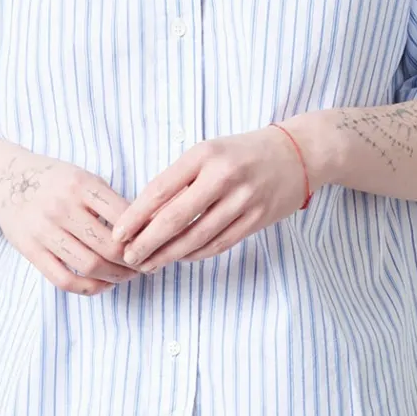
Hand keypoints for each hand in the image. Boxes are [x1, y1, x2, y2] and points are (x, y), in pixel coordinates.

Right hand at [0, 151, 138, 293]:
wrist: (4, 179)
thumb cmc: (54, 181)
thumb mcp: (83, 177)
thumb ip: (109, 201)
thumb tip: (145, 229)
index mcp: (80, 184)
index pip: (123, 216)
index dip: (143, 235)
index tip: (152, 243)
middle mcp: (62, 207)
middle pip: (109, 246)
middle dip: (133, 261)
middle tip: (144, 265)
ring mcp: (44, 230)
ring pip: (90, 265)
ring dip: (115, 277)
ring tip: (126, 275)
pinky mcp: (31, 250)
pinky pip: (64, 279)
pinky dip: (89, 288)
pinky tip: (102, 285)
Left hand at [108, 126, 308, 272]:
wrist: (298, 153)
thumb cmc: (243, 153)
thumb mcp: (209, 152)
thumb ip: (181, 179)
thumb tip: (144, 214)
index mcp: (204, 155)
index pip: (160, 190)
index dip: (136, 217)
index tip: (118, 234)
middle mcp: (223, 176)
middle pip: (175, 218)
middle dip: (147, 242)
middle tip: (128, 257)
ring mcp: (243, 200)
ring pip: (197, 237)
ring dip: (169, 255)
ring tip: (149, 264)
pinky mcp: (257, 219)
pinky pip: (219, 243)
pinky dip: (195, 254)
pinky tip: (180, 258)